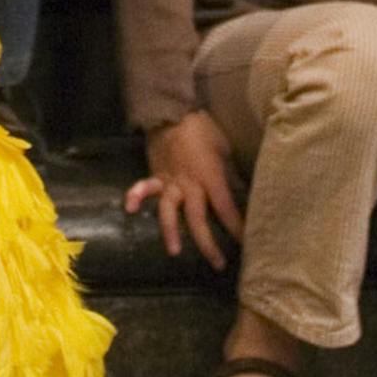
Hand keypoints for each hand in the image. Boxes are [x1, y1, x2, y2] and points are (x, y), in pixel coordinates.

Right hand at [124, 109, 243, 268]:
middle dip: (208, 244)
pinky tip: (130, 209)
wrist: (172, 111)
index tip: (247, 245)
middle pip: (198, 219)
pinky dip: (136, 197)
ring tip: (175, 252)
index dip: (237, 228)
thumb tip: (242, 194)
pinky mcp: (155, 175)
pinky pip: (144, 188)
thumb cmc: (204, 130)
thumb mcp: (224, 150)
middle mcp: (189, 185)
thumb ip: (230, 175)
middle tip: (218, 264)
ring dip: (172, 232)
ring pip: (170, 211)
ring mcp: (170, 182)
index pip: (226, 209)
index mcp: (210, 177)